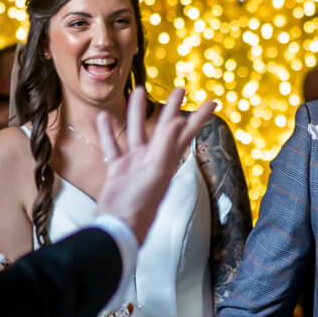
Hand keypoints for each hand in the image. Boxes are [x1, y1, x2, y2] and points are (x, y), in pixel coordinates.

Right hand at [94, 88, 218, 242]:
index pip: (187, 132)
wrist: (118, 228)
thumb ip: (166, 146)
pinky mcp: (118, 170)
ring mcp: (135, 165)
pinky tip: (104, 117)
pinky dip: (108, 132)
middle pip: (165, 127)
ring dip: (138, 113)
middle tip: (179, 88)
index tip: (213, 101)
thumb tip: (179, 121)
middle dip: (172, 108)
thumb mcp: (155, 173)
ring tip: (138, 91)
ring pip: (138, 132)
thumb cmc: (139, 205)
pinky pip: (113, 146)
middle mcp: (154, 160)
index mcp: (167, 160)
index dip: (200, 116)